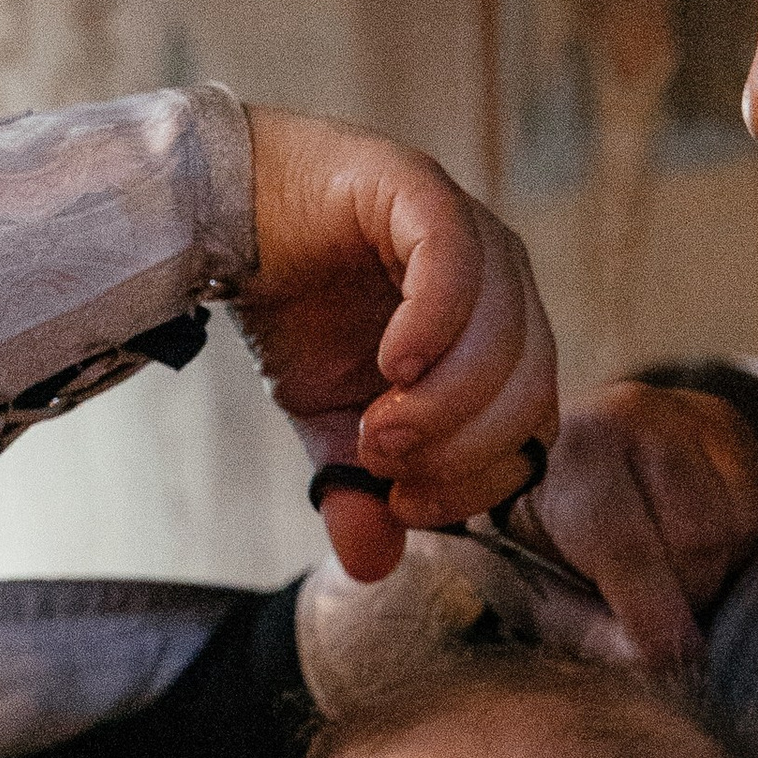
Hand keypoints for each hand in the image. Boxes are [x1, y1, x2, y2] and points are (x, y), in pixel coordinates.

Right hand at [240, 110, 557, 580]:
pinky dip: (436, 325)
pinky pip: (457, 264)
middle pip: (529, 387)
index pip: (531, 426)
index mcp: (497, 339)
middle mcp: (502, 284)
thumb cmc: (297, 317)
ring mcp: (471, 234)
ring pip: (504, 333)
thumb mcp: (329, 427)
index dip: (478, 481)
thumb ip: (359, 493)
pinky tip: (393, 364)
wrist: (226, 225)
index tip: (406, 505)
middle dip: (461, 448)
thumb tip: (371, 567)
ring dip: (445, 402)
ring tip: (379, 426)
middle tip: (386, 462)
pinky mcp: (422, 191)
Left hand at [509, 384, 757, 667]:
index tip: (673, 662)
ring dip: (716, 566)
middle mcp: (628, 417)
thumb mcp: (539, 590)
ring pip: (738, 523)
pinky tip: (700, 540)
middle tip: (657, 606)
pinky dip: (740, 539)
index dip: (656, 615)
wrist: (549, 461)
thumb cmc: (542, 538)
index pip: (626, 546)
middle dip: (686, 592)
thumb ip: (594, 630)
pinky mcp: (726, 419)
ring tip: (673, 568)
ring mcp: (684, 411)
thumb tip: (661, 664)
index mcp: (565, 461)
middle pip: (696, 537)